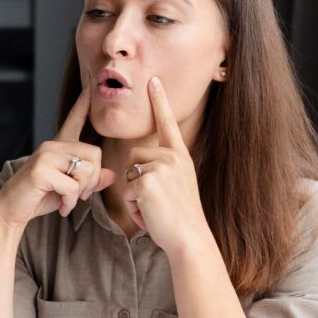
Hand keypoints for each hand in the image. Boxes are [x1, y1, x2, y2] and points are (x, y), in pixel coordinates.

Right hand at [0, 76, 115, 229]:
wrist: (10, 211)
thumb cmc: (38, 198)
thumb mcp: (69, 189)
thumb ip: (89, 180)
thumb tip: (111, 175)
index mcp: (58, 146)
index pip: (75, 118)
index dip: (84, 100)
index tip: (90, 78)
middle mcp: (52, 146)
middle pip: (94, 154)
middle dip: (92, 180)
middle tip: (81, 195)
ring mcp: (45, 156)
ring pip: (85, 170)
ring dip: (81, 193)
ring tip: (68, 201)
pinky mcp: (41, 170)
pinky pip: (72, 186)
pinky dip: (70, 201)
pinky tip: (61, 207)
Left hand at [121, 76, 210, 253]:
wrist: (189, 237)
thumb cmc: (180, 217)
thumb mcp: (176, 186)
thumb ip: (162, 170)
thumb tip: (141, 168)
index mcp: (180, 156)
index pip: (167, 123)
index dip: (159, 101)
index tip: (153, 80)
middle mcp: (172, 157)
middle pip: (134, 156)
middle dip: (135, 180)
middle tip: (156, 201)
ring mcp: (160, 168)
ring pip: (128, 174)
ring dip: (134, 195)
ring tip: (154, 208)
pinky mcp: (147, 182)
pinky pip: (127, 191)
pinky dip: (133, 207)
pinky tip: (150, 214)